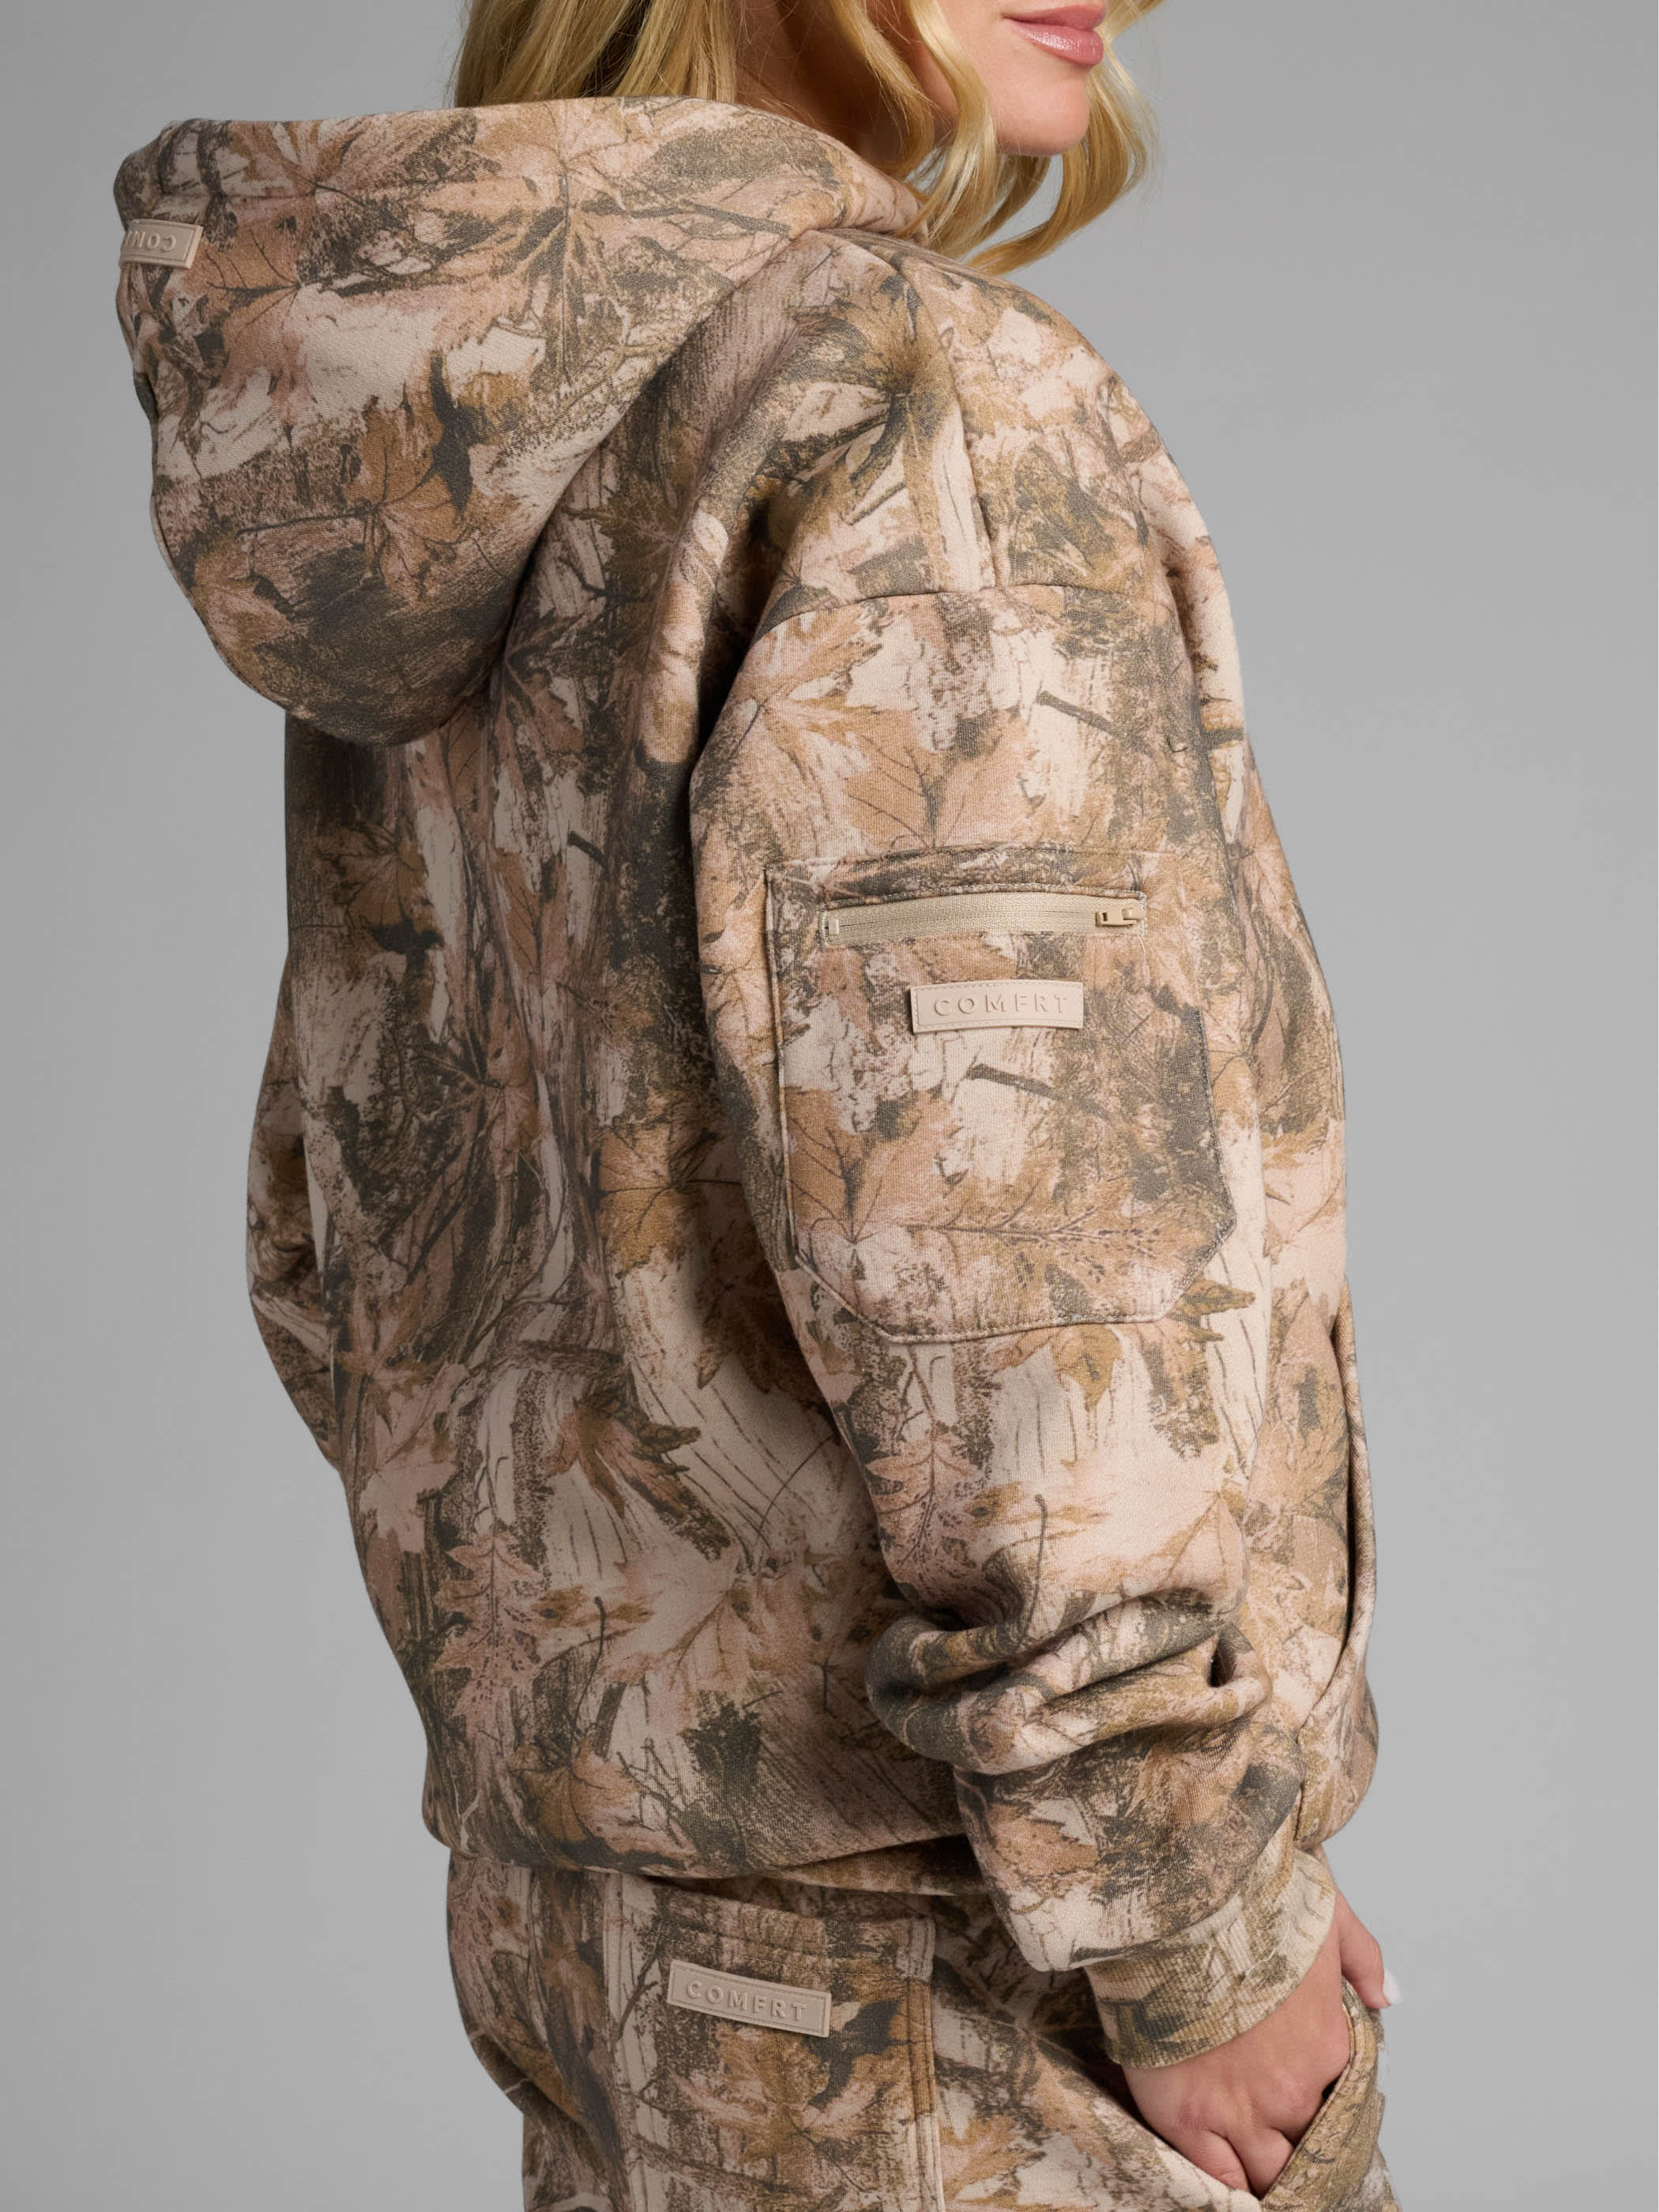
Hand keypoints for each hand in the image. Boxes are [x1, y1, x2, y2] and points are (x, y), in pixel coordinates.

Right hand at [1121, 1892, 1388, 2196]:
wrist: (1177, 1903)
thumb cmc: (1248, 1898)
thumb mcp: (1324, 1912)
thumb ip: (1363, 1958)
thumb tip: (1387, 1997)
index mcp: (1329, 2047)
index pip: (1341, 2100)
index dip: (1324, 2102)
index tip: (1307, 2098)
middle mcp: (1292, 2090)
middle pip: (1308, 2145)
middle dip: (1298, 2146)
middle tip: (1282, 2139)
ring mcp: (1239, 2109)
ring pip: (1268, 2173)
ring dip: (1268, 2175)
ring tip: (1258, 2172)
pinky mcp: (1186, 2116)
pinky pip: (1217, 2176)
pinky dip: (1227, 2187)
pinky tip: (1230, 2189)